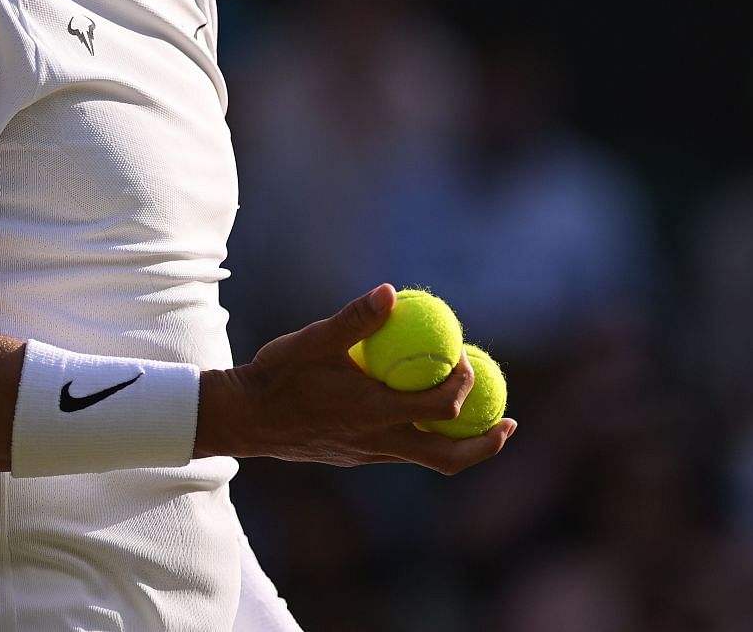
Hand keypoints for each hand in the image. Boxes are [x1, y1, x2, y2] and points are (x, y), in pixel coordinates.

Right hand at [196, 285, 516, 473]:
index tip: (465, 354)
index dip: (463, 384)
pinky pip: (406, 453)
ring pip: (428, 460)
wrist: (244, 418)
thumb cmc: (277, 374)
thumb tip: (391, 291)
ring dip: (460, 443)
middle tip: (508, 421)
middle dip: (486, 444)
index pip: (439, 407)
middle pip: (448, 458)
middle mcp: (377, 443)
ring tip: (482, 419)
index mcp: (372, 413)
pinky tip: (425, 411)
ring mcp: (368, 455)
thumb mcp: (313, 340)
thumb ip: (355, 319)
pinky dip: (428, 438)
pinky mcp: (358, 457)